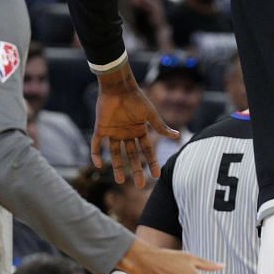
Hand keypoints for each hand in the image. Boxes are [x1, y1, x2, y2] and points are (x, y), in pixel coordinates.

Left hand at [91, 65, 174, 182]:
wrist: (118, 87)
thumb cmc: (136, 99)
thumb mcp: (151, 115)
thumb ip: (161, 127)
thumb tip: (178, 136)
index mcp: (139, 130)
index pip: (147, 150)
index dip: (152, 162)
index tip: (157, 175)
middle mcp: (127, 134)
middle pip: (132, 155)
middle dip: (137, 170)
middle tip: (140, 185)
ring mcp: (113, 132)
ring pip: (115, 153)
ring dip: (118, 167)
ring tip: (120, 181)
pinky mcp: (101, 129)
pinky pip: (96, 144)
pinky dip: (96, 154)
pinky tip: (99, 165)